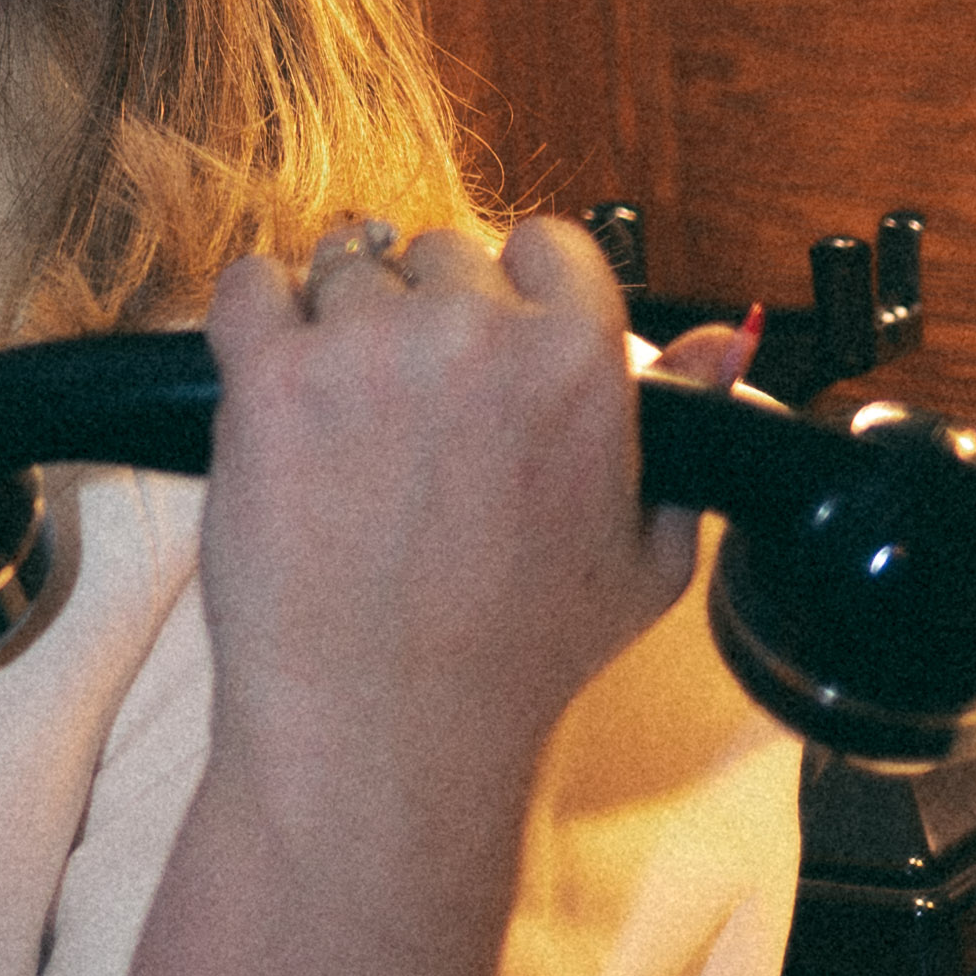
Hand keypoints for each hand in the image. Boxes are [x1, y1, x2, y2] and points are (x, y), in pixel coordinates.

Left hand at [197, 215, 701, 880]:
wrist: (386, 731)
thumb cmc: (515, 659)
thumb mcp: (649, 555)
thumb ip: (688, 427)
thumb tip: (725, 342)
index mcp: (579, 362)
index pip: (549, 244)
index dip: (514, 290)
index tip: (491, 339)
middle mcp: (477, 335)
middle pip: (439, 254)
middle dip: (425, 316)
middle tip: (410, 411)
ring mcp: (368, 348)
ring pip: (344, 266)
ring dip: (340, 323)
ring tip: (344, 424)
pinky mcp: (272, 374)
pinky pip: (250, 286)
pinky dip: (256, 319)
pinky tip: (277, 387)